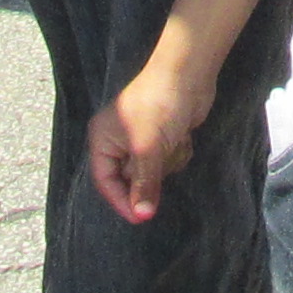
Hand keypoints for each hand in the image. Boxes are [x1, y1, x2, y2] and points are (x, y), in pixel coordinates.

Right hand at [86, 55, 205, 224]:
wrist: (189, 74)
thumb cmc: (160, 104)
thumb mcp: (148, 148)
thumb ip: (143, 184)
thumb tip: (142, 215)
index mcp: (103, 139)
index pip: (105, 181)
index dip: (121, 201)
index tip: (141, 219)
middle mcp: (119, 140)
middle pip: (130, 179)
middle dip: (150, 175)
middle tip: (162, 162)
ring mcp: (142, 138)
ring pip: (152, 172)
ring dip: (167, 163)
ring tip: (173, 142)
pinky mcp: (163, 136)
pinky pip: (168, 161)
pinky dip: (177, 154)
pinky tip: (183, 136)